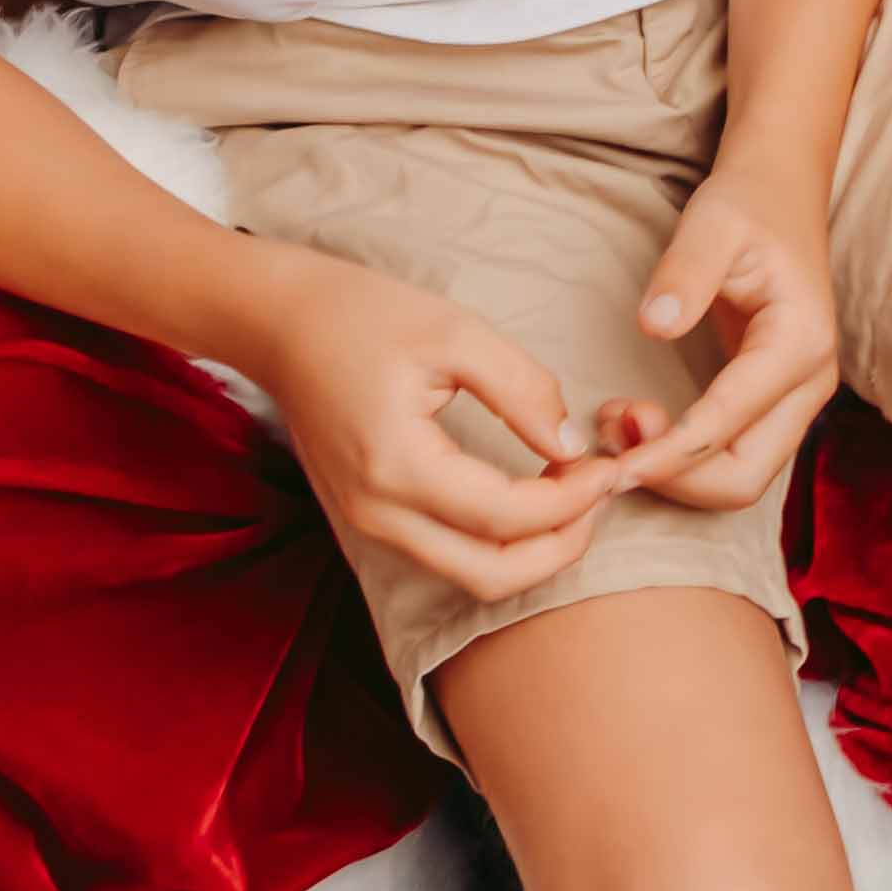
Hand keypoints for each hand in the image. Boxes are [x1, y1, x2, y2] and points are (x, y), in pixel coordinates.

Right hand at [224, 247, 619, 608]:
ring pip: (470, 574)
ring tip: (575, 492)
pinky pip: (446, 554)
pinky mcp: (369, 518)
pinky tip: (532, 495)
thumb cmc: (363, 315)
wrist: (280, 324)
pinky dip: (498, 540)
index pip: (507, 517)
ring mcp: (368, 524)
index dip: (573, 501)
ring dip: (532, 548)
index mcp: (397, 467)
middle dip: (561, 546)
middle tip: (602, 493)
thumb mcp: (456, 333)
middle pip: (491, 575)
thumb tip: (570, 445)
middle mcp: (378, 513)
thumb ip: (521, 390)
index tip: (611, 465)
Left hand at [596, 167, 839, 516]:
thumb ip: (685, 272)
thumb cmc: (748, 205)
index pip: (726, 425)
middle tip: (610, 441)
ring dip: (675, 474)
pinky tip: (640, 428)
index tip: (609, 466)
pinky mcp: (774, 403)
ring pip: (739, 478)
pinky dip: (684, 462)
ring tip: (617, 428)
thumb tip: (653, 324)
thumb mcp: (713, 223)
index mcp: (799, 343)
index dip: (665, 455)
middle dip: (672, 477)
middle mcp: (809, 383)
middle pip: (743, 478)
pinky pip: (732, 458)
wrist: (781, 194)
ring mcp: (797, 398)